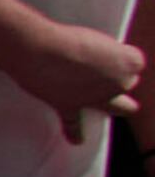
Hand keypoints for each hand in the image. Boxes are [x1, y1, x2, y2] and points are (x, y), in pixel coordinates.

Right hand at [1, 15, 144, 142]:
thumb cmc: (67, 38)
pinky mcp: (70, 105)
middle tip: (103, 67)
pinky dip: (75, 132)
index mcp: (130, 63)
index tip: (105, 48)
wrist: (40, 50)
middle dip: (119, 77)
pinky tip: (77, 140)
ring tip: (126, 109)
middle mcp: (119, 84)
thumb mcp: (96, 36)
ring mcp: (95, 98)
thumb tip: (94, 63)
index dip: (119, 54)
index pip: (135, 61)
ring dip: (119, 107)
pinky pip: (75, 122)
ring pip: (116, 106)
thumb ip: (104, 52)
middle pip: (128, 82)